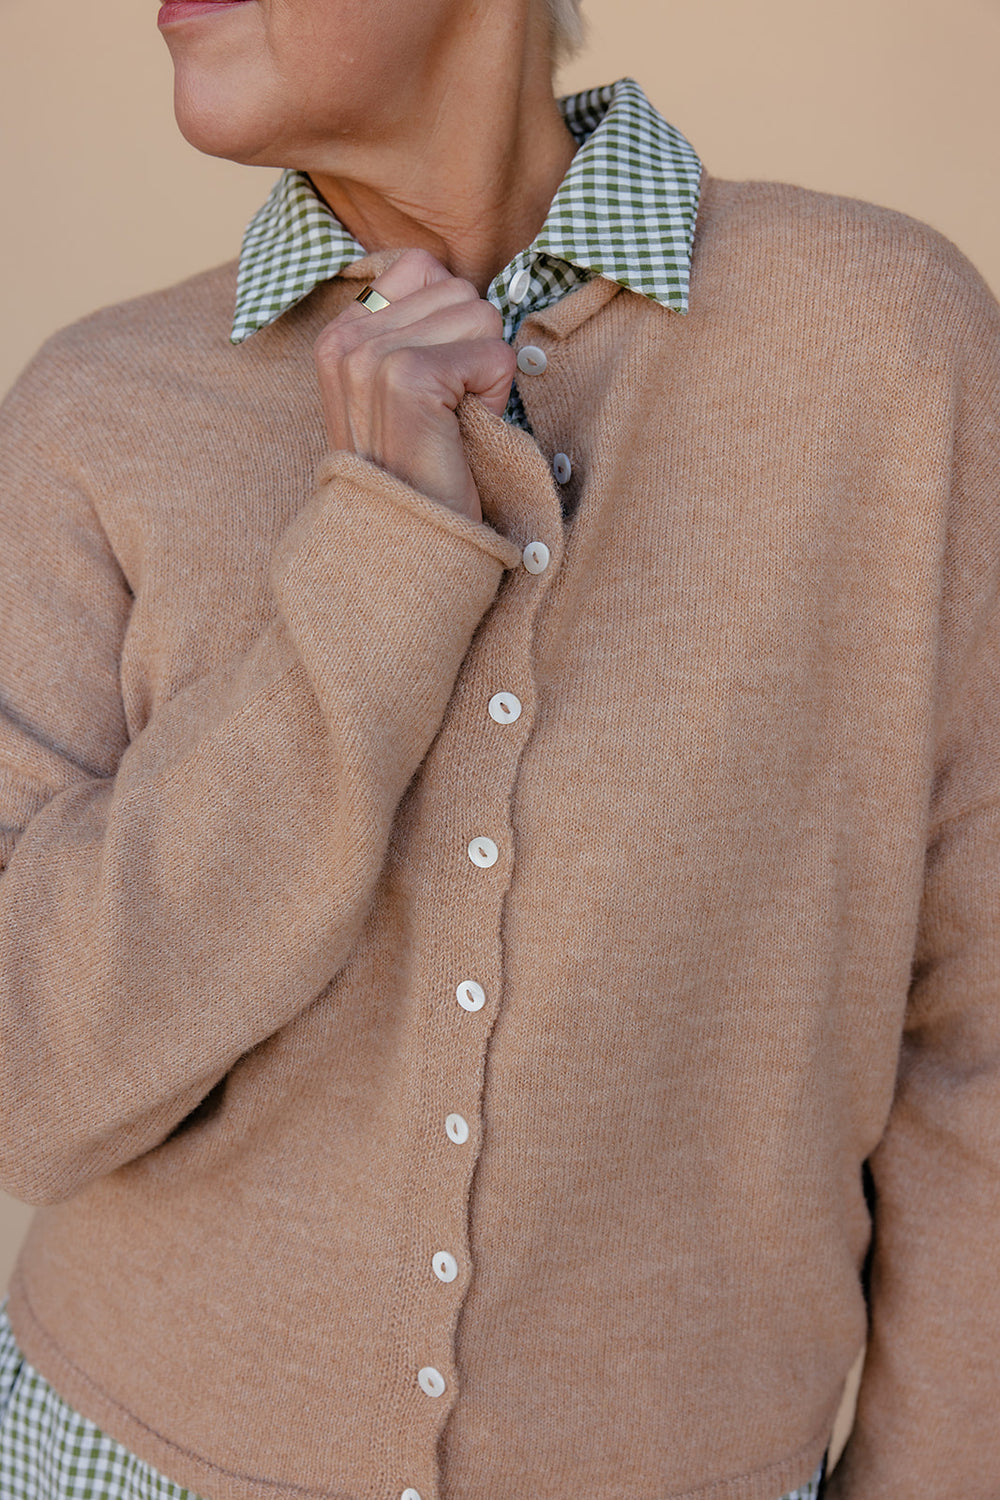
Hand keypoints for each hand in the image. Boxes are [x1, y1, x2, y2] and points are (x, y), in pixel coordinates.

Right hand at [314, 249, 516, 523]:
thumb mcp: (397, 391)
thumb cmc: (416, 471)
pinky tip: (462, 431)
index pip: (422, 268)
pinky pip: (493, 352)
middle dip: (472, 349)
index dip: (451, 323)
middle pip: (458, 289)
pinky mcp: (408, 377)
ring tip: (452, 422)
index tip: (434, 384)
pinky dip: (494, 396)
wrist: (404, 542)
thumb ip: (414, 330)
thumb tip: (465, 285)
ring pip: (480, 315)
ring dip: (484, 374)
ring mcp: (372, 356)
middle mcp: (348, 338)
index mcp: (339, 334)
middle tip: (447, 412)